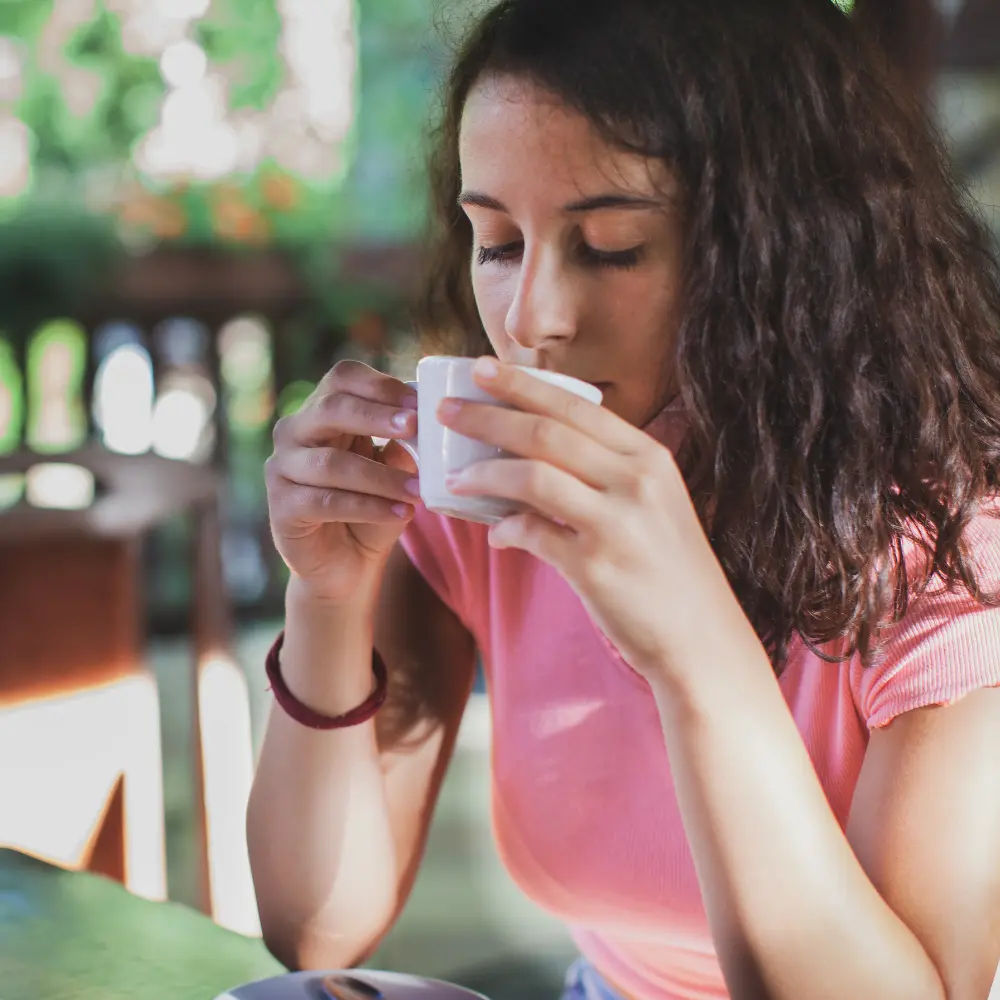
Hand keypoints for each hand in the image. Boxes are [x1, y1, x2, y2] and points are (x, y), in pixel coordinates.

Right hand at [265, 360, 419, 603]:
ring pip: (332, 463)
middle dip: (376, 415)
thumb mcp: (395, 472)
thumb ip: (402, 446)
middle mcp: (295, 432)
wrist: (347, 565)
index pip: (343, 378)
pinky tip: (400, 513)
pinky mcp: (281, 506)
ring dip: (381, 476)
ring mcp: (282, 468)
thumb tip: (422, 425)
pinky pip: (325, 501)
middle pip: (331, 408)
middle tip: (414, 426)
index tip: (419, 403)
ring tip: (417, 491)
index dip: (380, 386)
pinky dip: (368, 507)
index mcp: (324, 412)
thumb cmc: (373, 508)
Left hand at [438, 357, 738, 677]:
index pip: (575, 406)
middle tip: (445, 411)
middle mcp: (635, 481)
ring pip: (531, 477)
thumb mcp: (651, 505)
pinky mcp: (595, 567)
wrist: (702, 637)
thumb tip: (533, 464)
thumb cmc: (670, 568)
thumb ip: (603, 475)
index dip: (523, 384)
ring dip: (484, 474)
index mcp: (648, 457)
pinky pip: (532, 534)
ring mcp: (616, 523)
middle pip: (545, 432)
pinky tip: (496, 532)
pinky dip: (506, 529)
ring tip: (455, 477)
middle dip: (487, 417)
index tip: (482, 369)